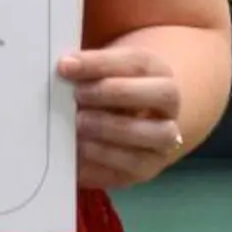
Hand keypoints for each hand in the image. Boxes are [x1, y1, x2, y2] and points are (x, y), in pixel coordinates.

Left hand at [59, 47, 185, 189]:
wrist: (113, 129)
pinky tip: (80, 147)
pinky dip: (105, 155)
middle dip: (116, 92)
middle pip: (164, 94)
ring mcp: (164, 140)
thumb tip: (63, 68)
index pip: (138, 62)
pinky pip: (135, 164)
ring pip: (158, 133)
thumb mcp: (95, 76)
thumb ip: (83, 71)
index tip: (65, 66)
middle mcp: (169, 106)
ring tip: (78, 122)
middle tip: (78, 94)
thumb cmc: (100, 93)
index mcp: (156, 72)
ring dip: (113, 127)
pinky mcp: (148, 169)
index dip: (101, 63)